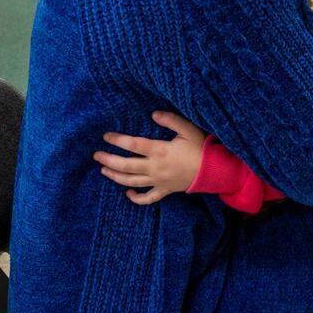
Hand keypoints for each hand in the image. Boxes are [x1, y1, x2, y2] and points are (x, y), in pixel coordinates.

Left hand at [93, 111, 207, 204]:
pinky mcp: (165, 190)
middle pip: (126, 166)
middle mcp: (155, 168)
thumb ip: (170, 120)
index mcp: (160, 151)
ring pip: (132, 182)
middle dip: (109, 160)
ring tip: (104, 170)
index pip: (132, 145)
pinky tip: (127, 193)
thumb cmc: (202, 148)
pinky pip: (148, 198)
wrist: (215, 171)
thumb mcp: (188, 129)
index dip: (117, 140)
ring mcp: (159, 181)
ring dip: (116, 176)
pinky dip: (136, 198)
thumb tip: (153, 114)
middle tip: (97, 156)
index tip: (106, 137)